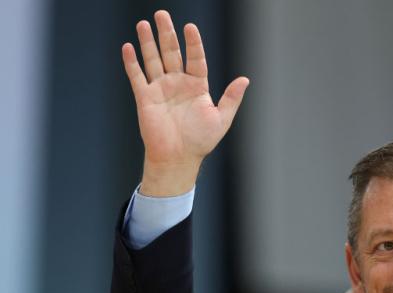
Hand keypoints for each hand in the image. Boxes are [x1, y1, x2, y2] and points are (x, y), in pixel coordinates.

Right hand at [121, 10, 248, 196]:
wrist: (179, 158)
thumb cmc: (201, 140)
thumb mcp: (221, 119)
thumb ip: (232, 98)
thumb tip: (245, 79)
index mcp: (197, 86)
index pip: (195, 58)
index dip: (193, 43)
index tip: (190, 27)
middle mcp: (178, 83)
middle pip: (171, 53)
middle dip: (166, 34)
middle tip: (161, 14)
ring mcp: (161, 89)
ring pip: (153, 60)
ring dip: (148, 42)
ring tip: (143, 23)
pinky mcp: (145, 98)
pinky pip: (137, 77)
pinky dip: (132, 63)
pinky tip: (128, 47)